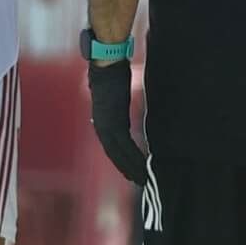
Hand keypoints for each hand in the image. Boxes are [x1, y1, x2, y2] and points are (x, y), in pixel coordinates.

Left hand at [87, 58, 146, 185]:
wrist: (106, 63)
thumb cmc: (109, 72)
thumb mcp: (110, 93)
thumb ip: (112, 105)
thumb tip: (114, 106)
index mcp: (100, 120)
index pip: (110, 147)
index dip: (120, 160)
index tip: (129, 172)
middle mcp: (101, 126)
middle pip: (114, 155)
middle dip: (126, 168)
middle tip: (139, 181)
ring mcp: (107, 125)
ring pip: (120, 154)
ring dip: (132, 167)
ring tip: (143, 179)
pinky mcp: (115, 122)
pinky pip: (126, 146)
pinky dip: (135, 157)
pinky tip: (144, 165)